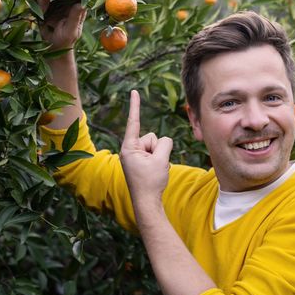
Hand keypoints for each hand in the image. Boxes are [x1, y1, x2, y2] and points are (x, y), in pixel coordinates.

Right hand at [38, 0, 86, 50]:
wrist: (52, 47)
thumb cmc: (66, 40)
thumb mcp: (71, 30)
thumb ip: (75, 17)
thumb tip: (82, 4)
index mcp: (77, 8)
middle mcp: (68, 3)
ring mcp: (57, 4)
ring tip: (42, 1)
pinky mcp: (46, 6)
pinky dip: (39, 1)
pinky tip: (39, 8)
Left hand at [120, 90, 172, 205]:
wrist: (147, 203)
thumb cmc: (151, 182)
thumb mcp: (161, 159)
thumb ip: (165, 143)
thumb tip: (164, 141)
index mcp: (129, 147)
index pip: (134, 122)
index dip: (135, 106)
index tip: (134, 91)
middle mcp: (130, 150)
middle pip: (152, 137)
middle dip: (158, 150)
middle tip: (154, 167)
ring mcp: (135, 157)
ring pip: (155, 146)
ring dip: (159, 157)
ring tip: (154, 171)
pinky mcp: (140, 163)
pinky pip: (155, 155)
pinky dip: (159, 162)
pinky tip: (155, 174)